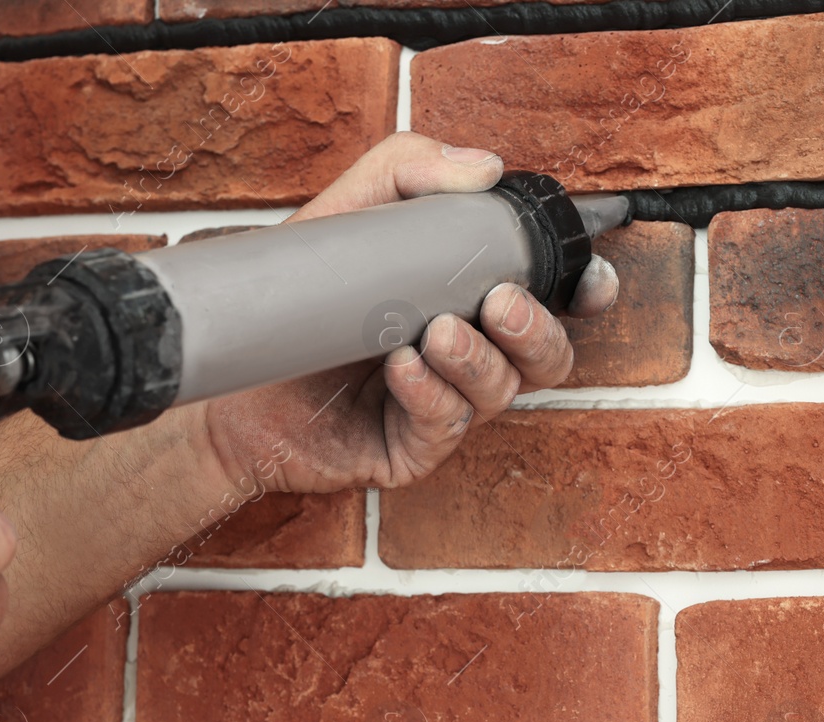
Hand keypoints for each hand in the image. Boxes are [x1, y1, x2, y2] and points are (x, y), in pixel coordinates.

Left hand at [198, 132, 619, 493]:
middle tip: (500, 302)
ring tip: (434, 333)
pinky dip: (432, 394)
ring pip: (503, 393)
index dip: (586, 294)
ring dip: (478, 361)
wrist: (232, 375)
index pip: (551, 300)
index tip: (592, 282)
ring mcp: (444, 407)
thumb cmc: (297, 299)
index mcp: (471, 301)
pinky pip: (446, 426)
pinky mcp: (411, 450)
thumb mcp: (348, 212)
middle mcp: (469, 358)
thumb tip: (485, 168)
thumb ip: (410, 171)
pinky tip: (403, 369)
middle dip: (539, 331)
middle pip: (548, 357)